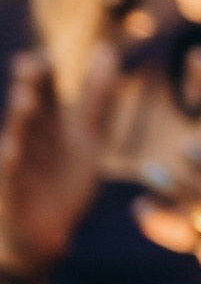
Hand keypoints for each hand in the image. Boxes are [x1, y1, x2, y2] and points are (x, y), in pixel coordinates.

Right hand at [0, 42, 118, 279]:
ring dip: (22, 120)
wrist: (44, 234)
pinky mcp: (16, 193)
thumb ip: (97, 96)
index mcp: (49, 125)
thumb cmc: (61, 179)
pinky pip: (12, 177)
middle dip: (33, 88)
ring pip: (20, 139)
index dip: (44, 75)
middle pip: (34, 111)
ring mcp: (22, 166)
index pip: (47, 93)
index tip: (40, 56)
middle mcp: (32, 141)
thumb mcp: (87, 136)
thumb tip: (106, 49)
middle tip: (31, 65)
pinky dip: (11, 165)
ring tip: (25, 100)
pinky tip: (11, 152)